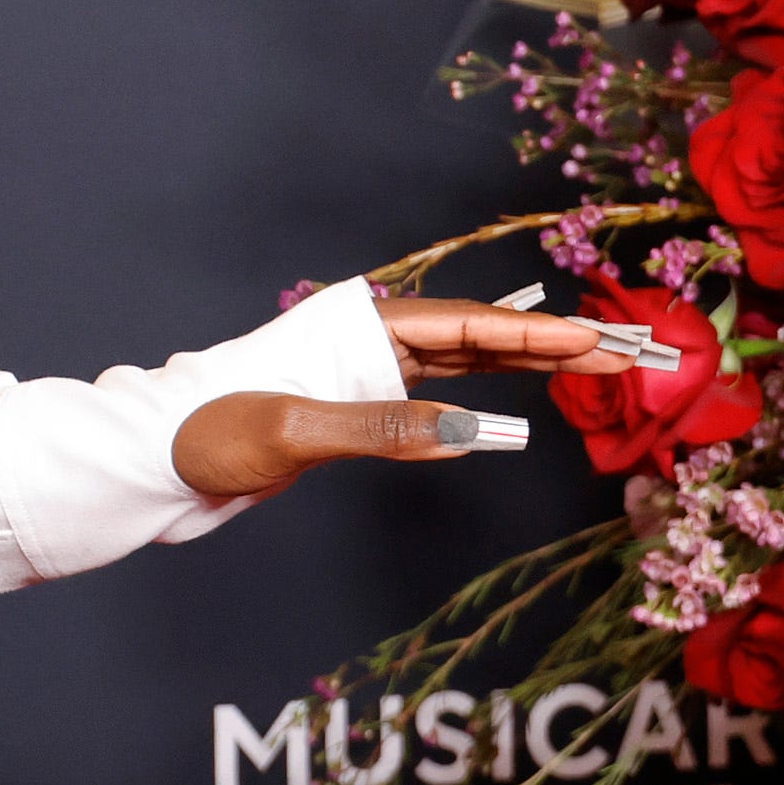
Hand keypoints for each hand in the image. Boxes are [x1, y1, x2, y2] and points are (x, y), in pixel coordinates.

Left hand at [169, 297, 633, 503]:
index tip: (595, 340)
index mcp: (353, 331)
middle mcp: (365, 342)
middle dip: (550, 342)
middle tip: (625, 349)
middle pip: (477, 335)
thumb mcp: (291, 432)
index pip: (463, 326)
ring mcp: (365, 372)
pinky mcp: (359, 404)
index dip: (533, 333)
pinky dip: (487, 385)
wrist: (158, 458)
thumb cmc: (208, 434)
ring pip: (466, 359)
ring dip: (528, 361)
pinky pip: (440, 388)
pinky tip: (524, 387)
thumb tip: (470, 429)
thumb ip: (379, 427)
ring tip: (596, 361)